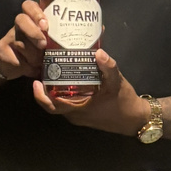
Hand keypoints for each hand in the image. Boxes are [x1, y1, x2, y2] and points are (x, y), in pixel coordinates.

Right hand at [0, 0, 48, 80]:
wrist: (10, 63)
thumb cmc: (35, 50)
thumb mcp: (45, 42)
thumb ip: (52, 38)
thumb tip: (70, 43)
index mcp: (31, 19)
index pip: (29, 6)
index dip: (36, 13)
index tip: (45, 25)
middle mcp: (18, 25)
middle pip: (21, 20)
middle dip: (33, 33)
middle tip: (43, 44)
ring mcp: (8, 37)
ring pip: (21, 43)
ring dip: (34, 56)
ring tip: (40, 62)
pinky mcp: (1, 50)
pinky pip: (17, 59)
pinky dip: (27, 67)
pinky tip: (31, 69)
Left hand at [32, 49, 146, 135]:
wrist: (135, 119)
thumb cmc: (124, 103)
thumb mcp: (117, 83)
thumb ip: (108, 68)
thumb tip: (99, 52)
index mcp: (78, 110)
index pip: (51, 106)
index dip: (40, 95)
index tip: (35, 82)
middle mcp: (75, 114)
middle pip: (53, 102)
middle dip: (47, 88)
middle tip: (46, 69)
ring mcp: (81, 115)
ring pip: (62, 102)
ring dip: (57, 89)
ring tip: (56, 70)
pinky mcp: (87, 113)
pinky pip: (71, 102)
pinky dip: (67, 92)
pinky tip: (72, 78)